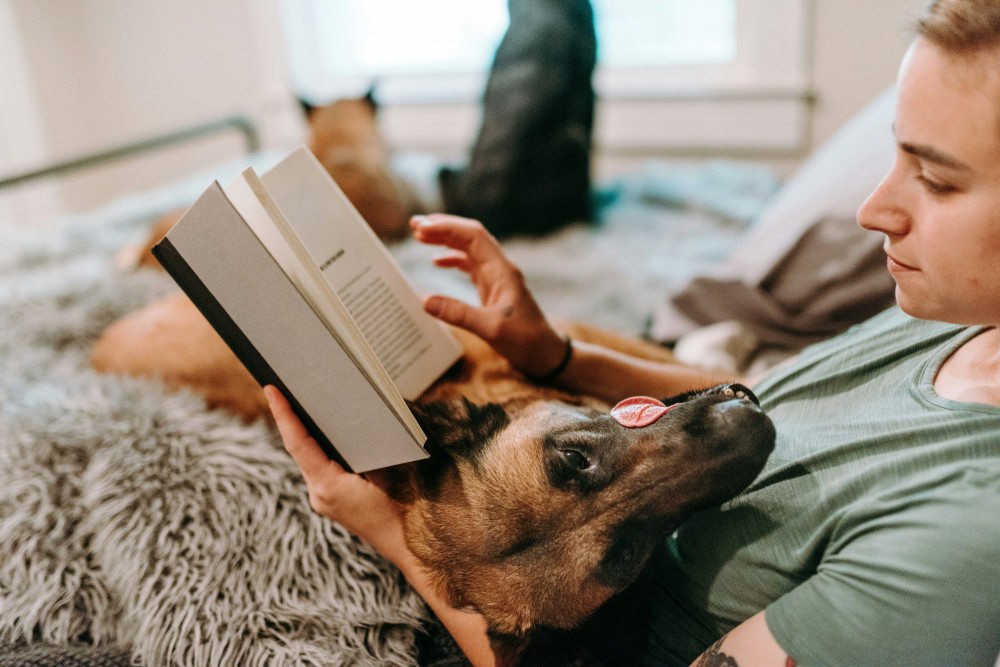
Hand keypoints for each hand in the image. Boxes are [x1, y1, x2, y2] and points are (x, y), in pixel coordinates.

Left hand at [264, 385, 406, 559]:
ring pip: (309, 459)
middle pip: (300, 449)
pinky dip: (320, 450)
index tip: (271, 390)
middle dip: (293, 419)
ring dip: (307, 434)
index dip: (283, 414)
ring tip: (303, 405)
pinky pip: (320, 469)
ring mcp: (324, 501)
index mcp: (328, 486)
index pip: (298, 443)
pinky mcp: (332, 502)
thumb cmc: (401, 511)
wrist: (410, 548)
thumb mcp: (386, 472)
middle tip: (285, 388)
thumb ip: (367, 448)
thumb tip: (354, 423)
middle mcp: (319, 494)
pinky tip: (328, 435)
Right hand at [411, 214, 567, 377]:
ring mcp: (497, 277)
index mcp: (502, 271)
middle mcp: (500, 268)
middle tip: (414, 224)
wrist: (545, 353)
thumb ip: (459, 314)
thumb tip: (425, 301)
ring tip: (420, 235)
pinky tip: (437, 261)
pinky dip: (453, 258)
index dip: (447, 228)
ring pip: (469, 248)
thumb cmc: (525, 340)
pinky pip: (471, 264)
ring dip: (446, 239)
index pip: (473, 236)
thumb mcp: (490, 329)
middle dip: (443, 226)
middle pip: (470, 236)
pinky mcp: (493, 287)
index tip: (421, 229)